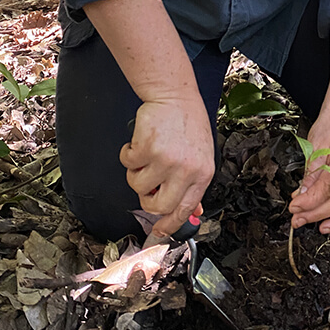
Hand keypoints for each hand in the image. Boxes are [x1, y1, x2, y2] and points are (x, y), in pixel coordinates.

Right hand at [120, 96, 213, 237]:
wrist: (175, 97)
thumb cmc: (188, 125)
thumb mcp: (201, 157)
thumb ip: (194, 184)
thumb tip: (192, 212)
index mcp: (202, 175)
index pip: (185, 209)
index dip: (170, 224)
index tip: (159, 231)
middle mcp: (185, 170)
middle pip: (158, 205)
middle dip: (146, 201)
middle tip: (146, 187)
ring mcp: (165, 160)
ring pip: (138, 185)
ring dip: (136, 173)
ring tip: (145, 157)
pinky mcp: (146, 148)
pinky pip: (128, 164)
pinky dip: (128, 155)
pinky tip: (139, 144)